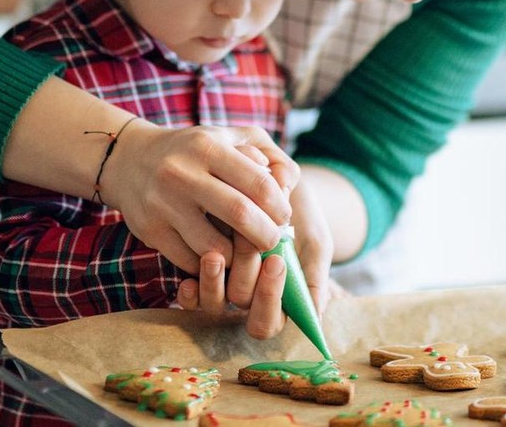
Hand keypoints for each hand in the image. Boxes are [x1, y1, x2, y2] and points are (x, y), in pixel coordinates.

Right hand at [102, 121, 296, 273]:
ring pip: (214, 246)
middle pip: (240, 214)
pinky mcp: (150, 231)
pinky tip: (218, 256)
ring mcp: (162, 204)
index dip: (280, 207)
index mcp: (207, 147)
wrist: (129, 159)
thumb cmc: (194, 150)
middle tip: (273, 241)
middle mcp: (182, 173)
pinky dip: (210, 264)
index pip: (258, 183)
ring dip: (238, 257)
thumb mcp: (229, 136)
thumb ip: (266, 152)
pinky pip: (189, 260)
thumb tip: (288, 181)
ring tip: (245, 252)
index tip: (285, 218)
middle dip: (266, 235)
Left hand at [176, 168, 337, 338]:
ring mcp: (222, 283)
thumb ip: (313, 272)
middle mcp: (249, 294)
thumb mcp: (313, 239)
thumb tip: (317, 310)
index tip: (277, 262)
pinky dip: (190, 290)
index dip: (269, 300)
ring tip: (214, 256)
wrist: (274, 182)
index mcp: (278, 297)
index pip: (268, 323)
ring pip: (213, 302)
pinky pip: (190, 295)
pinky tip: (189, 276)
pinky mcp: (197, 268)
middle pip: (241, 303)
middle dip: (247, 275)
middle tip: (254, 242)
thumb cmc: (299, 217)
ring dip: (213, 283)